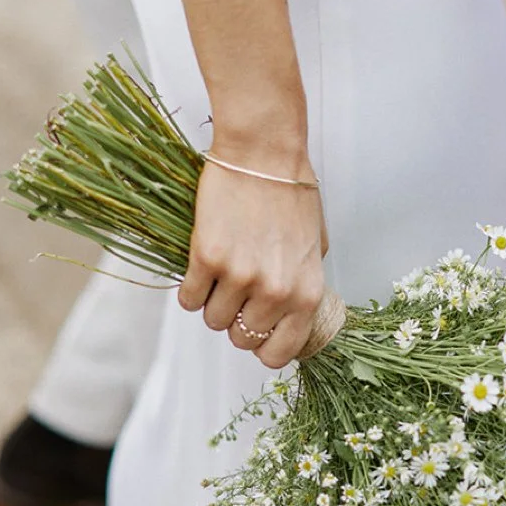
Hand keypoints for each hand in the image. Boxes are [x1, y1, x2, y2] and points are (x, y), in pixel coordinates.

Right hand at [177, 152, 327, 368]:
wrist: (264, 153)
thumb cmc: (291, 194)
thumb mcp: (315, 248)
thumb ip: (302, 287)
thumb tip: (287, 318)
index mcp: (306, 294)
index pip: (277, 353)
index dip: (262, 348)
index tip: (255, 334)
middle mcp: (276, 292)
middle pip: (241, 338)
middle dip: (236, 321)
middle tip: (236, 293)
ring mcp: (241, 276)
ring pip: (213, 320)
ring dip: (212, 304)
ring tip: (220, 277)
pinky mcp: (208, 258)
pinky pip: (189, 299)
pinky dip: (190, 291)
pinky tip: (200, 270)